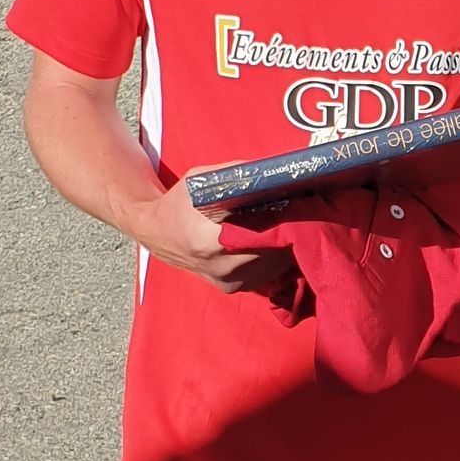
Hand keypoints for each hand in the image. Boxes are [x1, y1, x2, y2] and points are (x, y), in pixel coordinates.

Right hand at [133, 181, 293, 291]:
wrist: (158, 233)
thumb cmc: (178, 204)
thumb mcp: (199, 180)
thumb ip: (235, 175)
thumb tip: (272, 173)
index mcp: (209, 242)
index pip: (260, 236)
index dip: (281, 220)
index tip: (296, 204)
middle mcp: (221, 268)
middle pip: (273, 252)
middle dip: (288, 231)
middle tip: (301, 211)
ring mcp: (228, 282)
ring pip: (274, 265)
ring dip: (285, 245)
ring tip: (289, 223)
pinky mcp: (233, 288)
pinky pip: (266, 273)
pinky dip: (275, 257)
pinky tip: (275, 239)